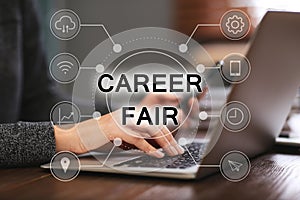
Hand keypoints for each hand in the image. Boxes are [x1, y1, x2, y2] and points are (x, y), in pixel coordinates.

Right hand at [54, 108, 183, 157]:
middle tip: (178, 147)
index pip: (153, 106)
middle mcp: (129, 113)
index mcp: (131, 111)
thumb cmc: (100, 133)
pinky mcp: (117, 130)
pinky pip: (138, 139)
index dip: (167, 107)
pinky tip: (157, 154)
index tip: (177, 111)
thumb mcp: (121, 129)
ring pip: (151, 130)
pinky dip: (149, 148)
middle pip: (156, 122)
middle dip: (170, 136)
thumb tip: (154, 138)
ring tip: (172, 152)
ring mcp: (123, 120)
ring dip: (164, 143)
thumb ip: (137, 130)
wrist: (80, 134)